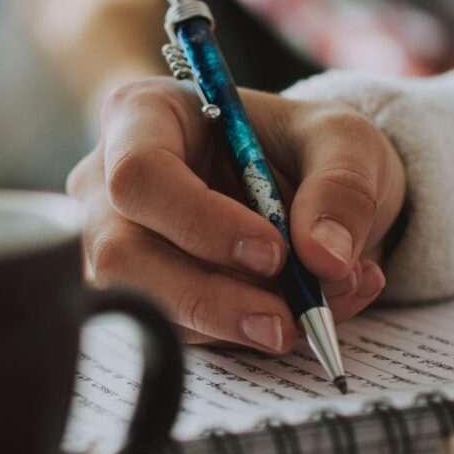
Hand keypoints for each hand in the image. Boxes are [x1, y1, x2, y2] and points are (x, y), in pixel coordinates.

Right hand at [66, 77, 405, 352]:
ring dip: (235, 324)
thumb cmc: (306, 148)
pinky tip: (301, 314)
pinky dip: (246, 336)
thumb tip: (325, 259)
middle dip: (210, 298)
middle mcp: (109, 184)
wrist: (310, 193)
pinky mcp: (144, 296)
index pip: (140, 173)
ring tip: (314, 311)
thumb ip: (342, 188)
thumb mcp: (344, 142)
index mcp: (144, 117)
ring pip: (148, 305)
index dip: (202, 222)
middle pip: (123, 255)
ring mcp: (116, 245)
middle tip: (285, 321)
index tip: (273, 252)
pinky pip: (179, 332)